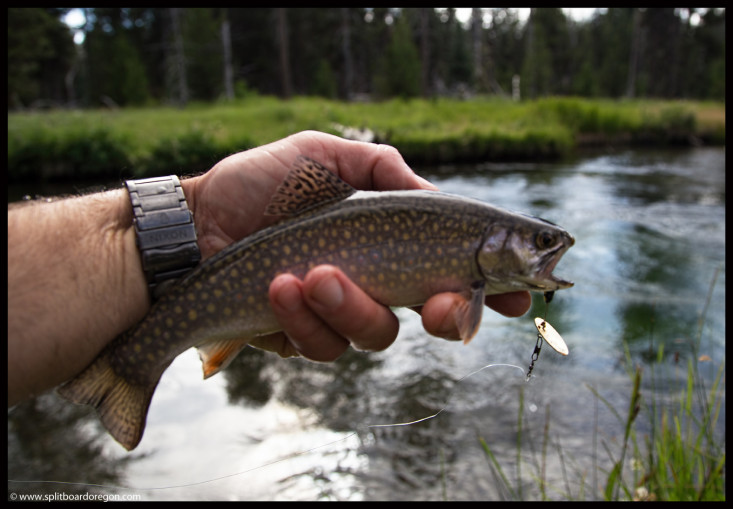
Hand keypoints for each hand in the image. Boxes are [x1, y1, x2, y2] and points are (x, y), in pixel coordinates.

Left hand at [185, 131, 530, 360]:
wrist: (195, 223)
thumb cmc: (259, 184)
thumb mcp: (327, 156)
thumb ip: (384, 169)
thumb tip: (432, 193)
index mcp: (389, 242)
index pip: (452, 268)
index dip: (490, 285)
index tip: (521, 294)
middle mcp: (374, 282)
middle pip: (433, 317)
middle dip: (447, 316)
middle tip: (440, 307)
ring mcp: (339, 314)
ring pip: (376, 335)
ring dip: (349, 306)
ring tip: (309, 273)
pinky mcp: (302, 337)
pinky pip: (323, 346)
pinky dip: (304, 318)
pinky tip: (279, 287)